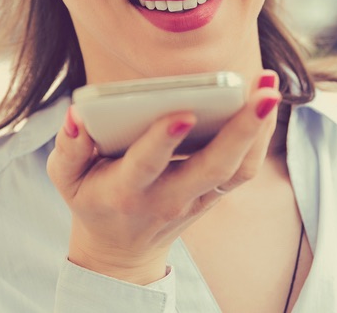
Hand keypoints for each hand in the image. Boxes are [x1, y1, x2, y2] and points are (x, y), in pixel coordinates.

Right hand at [47, 70, 281, 284]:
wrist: (120, 249)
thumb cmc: (92, 199)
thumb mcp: (66, 178)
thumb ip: (67, 147)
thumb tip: (78, 115)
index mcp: (127, 191)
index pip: (147, 165)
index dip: (163, 141)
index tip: (183, 113)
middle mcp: (168, 197)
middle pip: (213, 167)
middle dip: (241, 129)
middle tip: (264, 93)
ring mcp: (197, 199)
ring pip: (237, 169)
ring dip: (259, 129)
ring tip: (270, 86)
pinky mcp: (214, 195)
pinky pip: (244, 169)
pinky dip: (259, 136)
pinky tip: (266, 101)